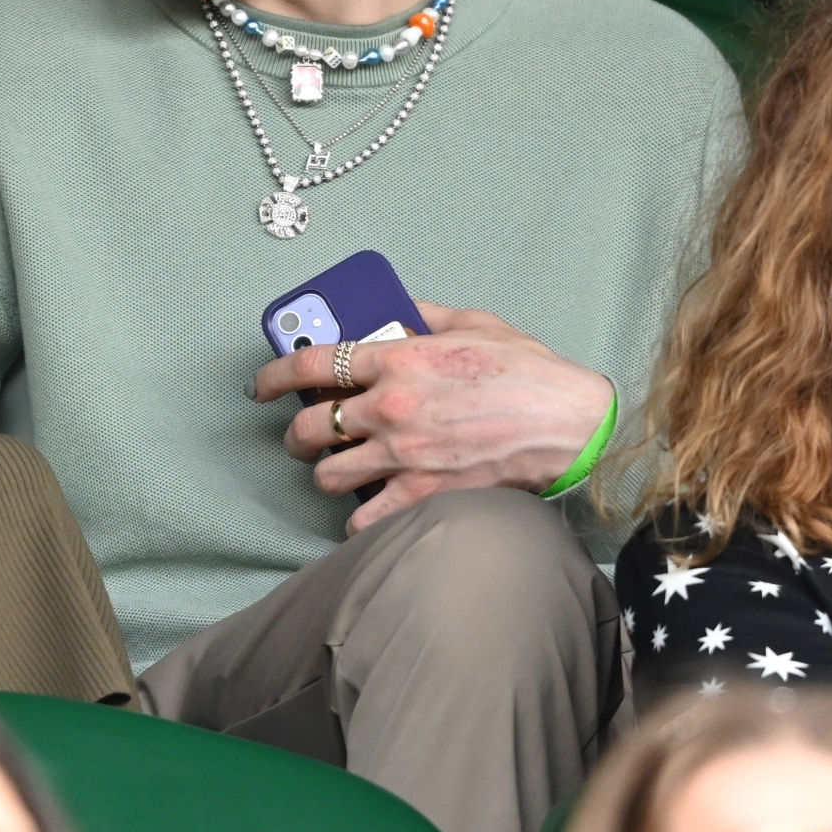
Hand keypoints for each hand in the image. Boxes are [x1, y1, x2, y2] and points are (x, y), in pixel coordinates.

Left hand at [252, 304, 612, 532]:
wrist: (568, 424)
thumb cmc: (526, 371)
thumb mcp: (472, 323)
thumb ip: (423, 317)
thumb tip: (394, 312)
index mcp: (396, 360)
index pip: (310, 365)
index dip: (275, 375)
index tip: (263, 384)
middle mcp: (389, 408)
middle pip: (310, 428)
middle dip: (298, 434)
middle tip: (304, 436)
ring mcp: (403, 455)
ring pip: (329, 475)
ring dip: (327, 473)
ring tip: (338, 469)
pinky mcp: (424, 494)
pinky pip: (366, 518)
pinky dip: (361, 517)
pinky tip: (369, 506)